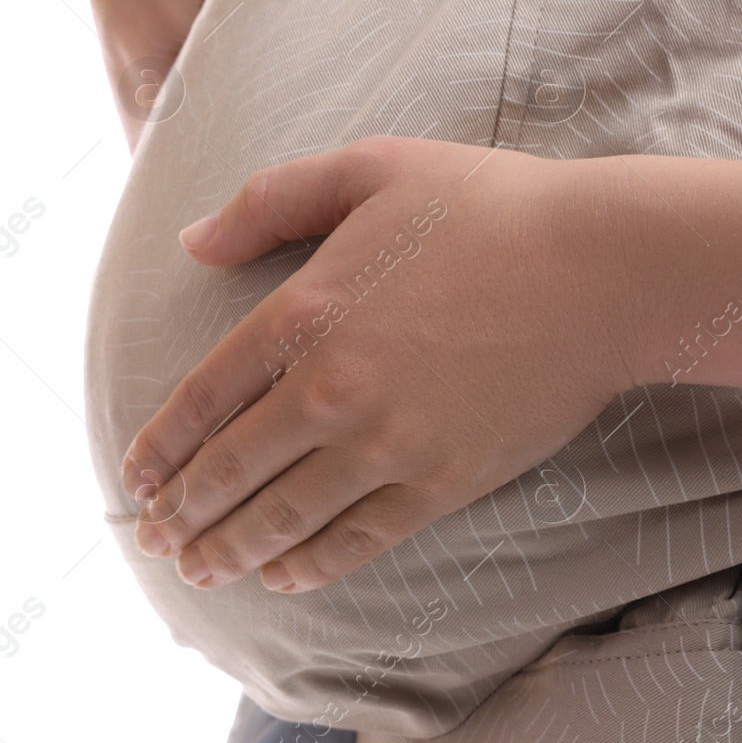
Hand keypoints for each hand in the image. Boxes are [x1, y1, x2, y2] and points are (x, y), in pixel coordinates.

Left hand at [124, 138, 638, 591]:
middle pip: (232, 471)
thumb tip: (192, 242)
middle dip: (184, 513)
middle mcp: (332, 390)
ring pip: (286, 517)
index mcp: (304, 312)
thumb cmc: (496, 207)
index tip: (136, 479)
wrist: (604, 269)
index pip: (202, 398)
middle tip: (156, 541)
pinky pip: (360, 538)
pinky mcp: (445, 480)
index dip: (160, 448)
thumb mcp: (374, 167)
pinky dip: (312, 564)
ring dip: (231, 550)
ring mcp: (390, 444)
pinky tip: (284, 575)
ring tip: (201, 570)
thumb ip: (272, 200)